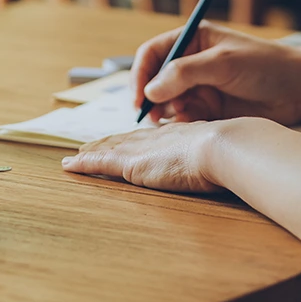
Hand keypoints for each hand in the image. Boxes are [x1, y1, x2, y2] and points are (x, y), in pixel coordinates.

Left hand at [62, 121, 224, 191]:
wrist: (223, 147)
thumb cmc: (230, 152)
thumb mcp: (221, 152)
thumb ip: (215, 156)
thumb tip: (226, 162)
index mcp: (176, 135)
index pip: (148, 136)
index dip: (133, 138)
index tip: (125, 140)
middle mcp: (155, 138)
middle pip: (124, 139)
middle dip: (106, 142)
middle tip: (90, 146)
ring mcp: (141, 149)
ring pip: (108, 149)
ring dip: (90, 152)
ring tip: (76, 156)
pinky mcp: (131, 164)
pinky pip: (99, 163)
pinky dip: (83, 164)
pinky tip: (70, 166)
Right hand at [131, 23, 300, 124]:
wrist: (299, 90)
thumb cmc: (266, 66)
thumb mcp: (223, 64)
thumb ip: (184, 74)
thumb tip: (151, 90)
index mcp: (193, 40)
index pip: (153, 54)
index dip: (140, 74)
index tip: (139, 97)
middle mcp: (192, 63)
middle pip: (155, 81)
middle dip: (152, 98)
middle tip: (155, 116)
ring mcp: (200, 87)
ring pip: (168, 102)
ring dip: (169, 112)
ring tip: (183, 117)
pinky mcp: (209, 109)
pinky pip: (184, 118)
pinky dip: (183, 124)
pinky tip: (194, 125)